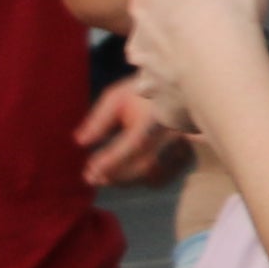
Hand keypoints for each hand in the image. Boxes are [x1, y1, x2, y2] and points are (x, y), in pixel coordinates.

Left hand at [75, 81, 193, 189]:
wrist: (180, 86)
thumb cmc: (143, 91)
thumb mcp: (117, 98)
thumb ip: (99, 120)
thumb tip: (80, 142)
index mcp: (156, 116)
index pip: (135, 143)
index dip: (112, 160)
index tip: (90, 168)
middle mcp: (174, 133)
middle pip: (145, 164)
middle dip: (116, 175)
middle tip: (91, 178)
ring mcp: (184, 145)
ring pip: (156, 174)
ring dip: (128, 181)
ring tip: (105, 178)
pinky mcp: (188, 152)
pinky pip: (166, 176)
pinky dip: (145, 181)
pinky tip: (129, 177)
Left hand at [117, 0, 268, 129]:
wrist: (229, 77)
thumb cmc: (226, 10)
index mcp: (148, 0)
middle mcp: (138, 40)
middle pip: (155, 30)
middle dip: (175, 30)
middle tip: (213, 30)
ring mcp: (148, 77)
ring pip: (161, 65)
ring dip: (181, 64)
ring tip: (216, 64)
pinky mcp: (164, 107)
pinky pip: (174, 97)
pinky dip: (188, 94)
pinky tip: (213, 90)